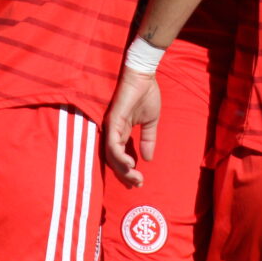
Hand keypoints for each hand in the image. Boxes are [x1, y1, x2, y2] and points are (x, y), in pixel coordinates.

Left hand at [102, 69, 160, 187]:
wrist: (144, 76)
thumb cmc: (146, 94)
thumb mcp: (150, 122)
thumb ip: (148, 140)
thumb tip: (148, 159)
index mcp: (121, 132)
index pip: (120, 157)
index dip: (128, 171)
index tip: (139, 182)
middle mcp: (113, 131)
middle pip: (113, 160)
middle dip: (125, 175)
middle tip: (137, 184)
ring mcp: (111, 127)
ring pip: (111, 155)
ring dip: (122, 170)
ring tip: (134, 178)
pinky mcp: (112, 121)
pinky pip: (112, 143)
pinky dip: (119, 156)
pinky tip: (130, 164)